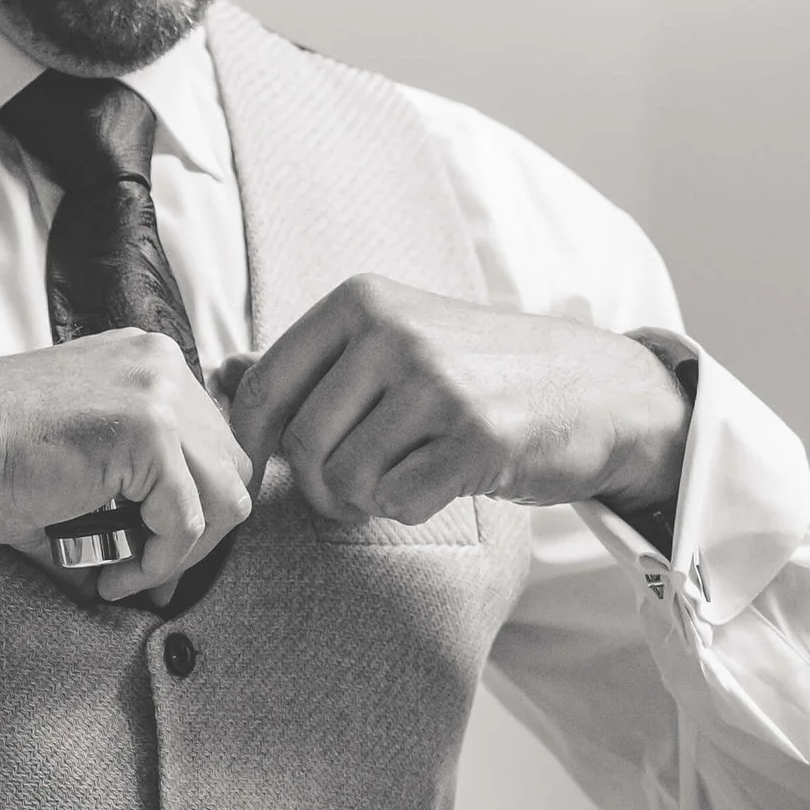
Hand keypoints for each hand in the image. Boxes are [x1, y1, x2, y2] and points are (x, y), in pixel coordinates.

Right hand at [0, 332, 254, 604]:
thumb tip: (161, 572)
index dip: (190, 511)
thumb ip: (132, 497)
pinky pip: (186, 522)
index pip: (213, 446)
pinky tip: (106, 575)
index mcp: (147, 364)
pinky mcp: (147, 431)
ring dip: (176, 553)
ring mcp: (159, 393)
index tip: (143, 552)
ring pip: (223, 499)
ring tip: (118, 572)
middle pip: (232, 470)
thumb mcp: (80, 464)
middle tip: (137, 569)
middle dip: (194, 534)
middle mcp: (161, 365)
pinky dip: (154, 563)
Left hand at [229, 276, 691, 531]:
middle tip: (347, 488)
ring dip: (363, 500)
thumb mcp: (390, 340)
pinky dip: (408, 507)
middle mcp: (395, 333)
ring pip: (346, 479)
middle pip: (301, 443)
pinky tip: (435, 483)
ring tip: (396, 480)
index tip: (269, 468)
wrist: (590, 387)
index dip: (252, 443)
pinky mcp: (477, 438)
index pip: (264, 386)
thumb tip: (218, 372)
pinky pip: (399, 500)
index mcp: (362, 302)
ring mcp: (439, 384)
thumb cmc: (475, 369)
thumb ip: (307, 360)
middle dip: (315, 484)